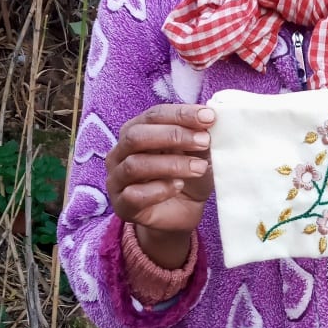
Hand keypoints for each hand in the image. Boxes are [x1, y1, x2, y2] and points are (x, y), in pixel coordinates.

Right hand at [105, 104, 214, 267]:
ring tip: (199, 167)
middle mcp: (120, 153)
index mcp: (135, 131)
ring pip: (135, 165)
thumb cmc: (188, 176)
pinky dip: (160, 189)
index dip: (181, 114)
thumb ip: (199, 137)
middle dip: (174, 136)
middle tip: (204, 141)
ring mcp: (117, 180)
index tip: (209, 117)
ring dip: (172, 164)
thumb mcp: (198, 153)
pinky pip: (134, 195)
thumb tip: (210, 120)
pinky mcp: (122, 206)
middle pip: (137, 136)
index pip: (153, 115)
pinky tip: (178, 186)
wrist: (183, 213)